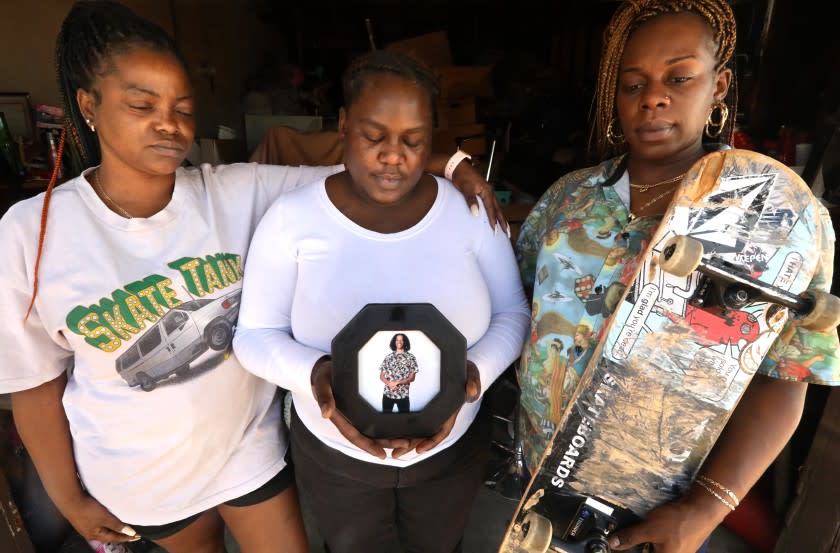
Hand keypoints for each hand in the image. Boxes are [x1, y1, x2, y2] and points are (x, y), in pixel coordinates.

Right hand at [63, 493, 138, 542]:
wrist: (71, 501)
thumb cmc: (88, 510)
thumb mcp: (105, 518)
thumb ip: (118, 525)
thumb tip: (130, 532)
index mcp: (97, 535)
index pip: (115, 538)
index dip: (127, 537)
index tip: (136, 537)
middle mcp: (91, 534)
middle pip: (109, 536)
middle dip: (120, 536)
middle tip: (130, 535)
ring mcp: (86, 528)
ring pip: (103, 531)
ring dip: (113, 531)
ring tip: (121, 530)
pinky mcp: (84, 521)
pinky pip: (98, 526)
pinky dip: (106, 525)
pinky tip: (107, 522)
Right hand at [311, 357, 411, 458]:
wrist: (325, 369)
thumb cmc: (324, 377)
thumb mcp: (322, 385)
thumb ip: (324, 398)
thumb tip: (326, 414)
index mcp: (340, 418)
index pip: (355, 436)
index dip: (368, 446)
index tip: (382, 455)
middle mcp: (350, 420)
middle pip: (369, 436)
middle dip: (387, 442)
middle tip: (406, 444)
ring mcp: (356, 415)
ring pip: (375, 430)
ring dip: (390, 436)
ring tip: (409, 439)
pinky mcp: (362, 407)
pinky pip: (376, 419)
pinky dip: (388, 424)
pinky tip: (402, 426)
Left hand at [392, 362, 481, 457]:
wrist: (460, 367)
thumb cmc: (466, 372)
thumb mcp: (472, 375)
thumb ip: (473, 382)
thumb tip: (471, 391)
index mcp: (450, 411)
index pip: (442, 430)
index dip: (431, 441)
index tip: (419, 449)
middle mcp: (440, 414)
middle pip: (425, 434)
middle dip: (411, 446)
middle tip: (395, 454)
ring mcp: (432, 411)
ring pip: (417, 429)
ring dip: (404, 440)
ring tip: (390, 449)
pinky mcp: (424, 405)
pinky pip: (413, 418)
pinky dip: (403, 427)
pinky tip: (390, 432)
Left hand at [450, 160, 508, 234]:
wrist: (458, 167)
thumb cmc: (461, 177)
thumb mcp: (466, 188)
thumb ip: (471, 201)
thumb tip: (475, 213)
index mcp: (487, 191)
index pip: (491, 209)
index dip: (493, 220)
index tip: (495, 231)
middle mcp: (490, 192)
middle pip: (498, 209)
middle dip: (503, 221)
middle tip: (507, 233)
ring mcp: (488, 192)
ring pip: (497, 207)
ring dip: (501, 217)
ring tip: (505, 227)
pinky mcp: (484, 192)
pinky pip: (493, 204)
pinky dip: (496, 212)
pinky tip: (496, 216)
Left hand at [608, 495, 722, 552]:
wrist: (702, 509)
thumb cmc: (679, 521)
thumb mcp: (650, 529)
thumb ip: (630, 537)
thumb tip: (612, 543)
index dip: (626, 550)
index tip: (616, 543)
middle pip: (645, 552)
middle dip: (634, 544)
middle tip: (621, 535)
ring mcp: (676, 552)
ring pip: (652, 547)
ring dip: (641, 539)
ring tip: (634, 529)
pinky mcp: (678, 544)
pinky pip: (659, 543)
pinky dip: (651, 536)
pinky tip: (646, 526)